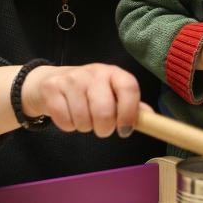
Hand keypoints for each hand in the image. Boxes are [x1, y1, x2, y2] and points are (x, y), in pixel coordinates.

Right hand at [22, 63, 142, 137]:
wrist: (51, 82)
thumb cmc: (88, 92)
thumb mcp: (111, 93)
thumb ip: (130, 106)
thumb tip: (151, 119)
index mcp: (113, 73)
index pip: (129, 87)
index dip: (130, 112)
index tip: (125, 130)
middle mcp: (93, 72)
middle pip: (104, 111)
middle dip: (104, 128)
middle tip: (102, 128)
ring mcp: (71, 79)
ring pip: (83, 120)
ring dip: (85, 127)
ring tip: (83, 118)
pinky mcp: (51, 88)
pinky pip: (65, 121)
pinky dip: (68, 126)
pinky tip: (68, 115)